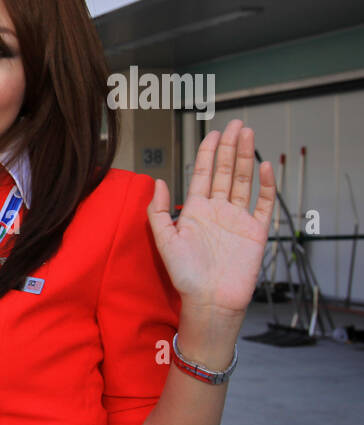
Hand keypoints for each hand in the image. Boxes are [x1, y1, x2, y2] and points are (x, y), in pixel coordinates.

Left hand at [147, 119, 275, 316]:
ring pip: (243, 180)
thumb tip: (158, 181)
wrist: (210, 300)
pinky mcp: (255, 231)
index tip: (213, 133)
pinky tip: (266, 166)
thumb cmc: (185, 275)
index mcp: (195, 210)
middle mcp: (217, 210)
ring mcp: (238, 219)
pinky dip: (267, 185)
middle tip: (237, 124)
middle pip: (225, 171)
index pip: (202, 174)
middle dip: (230, 147)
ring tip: (249, 134)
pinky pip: (263, 203)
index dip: (207, 153)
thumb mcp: (164, 240)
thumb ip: (158, 210)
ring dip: (246, 157)